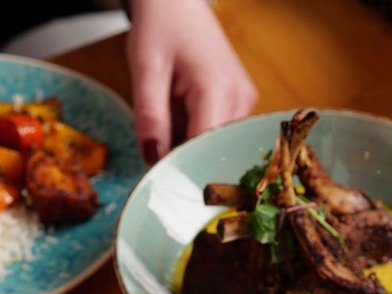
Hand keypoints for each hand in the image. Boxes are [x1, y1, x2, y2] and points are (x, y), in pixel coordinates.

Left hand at [126, 0, 256, 162]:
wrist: (178, 3)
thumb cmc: (162, 26)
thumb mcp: (146, 69)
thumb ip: (149, 117)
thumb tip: (153, 160)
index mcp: (219, 89)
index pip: (204, 149)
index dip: (180, 168)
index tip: (158, 178)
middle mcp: (241, 99)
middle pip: (213, 151)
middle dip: (185, 158)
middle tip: (157, 154)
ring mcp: (245, 101)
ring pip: (216, 145)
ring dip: (190, 145)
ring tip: (171, 120)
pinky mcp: (242, 102)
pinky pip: (218, 133)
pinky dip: (196, 133)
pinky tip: (181, 116)